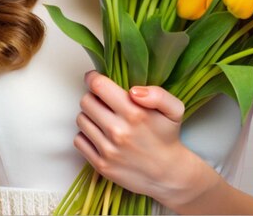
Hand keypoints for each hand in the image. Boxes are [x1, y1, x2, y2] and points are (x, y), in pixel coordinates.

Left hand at [74, 71, 211, 204]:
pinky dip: (86, 135)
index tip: (94, 78)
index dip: (93, 78)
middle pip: (86, 101)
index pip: (99, 86)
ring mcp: (108, 150)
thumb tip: (134, 91)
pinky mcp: (101, 165)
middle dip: (92, 97)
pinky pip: (79, 141)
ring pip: (81, 119)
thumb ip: (158, 94)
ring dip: (89, 116)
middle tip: (103, 101)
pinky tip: (100, 135)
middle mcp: (118, 131)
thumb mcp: (174, 109)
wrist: (167, 174)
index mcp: (134, 113)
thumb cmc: (167, 137)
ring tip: (103, 118)